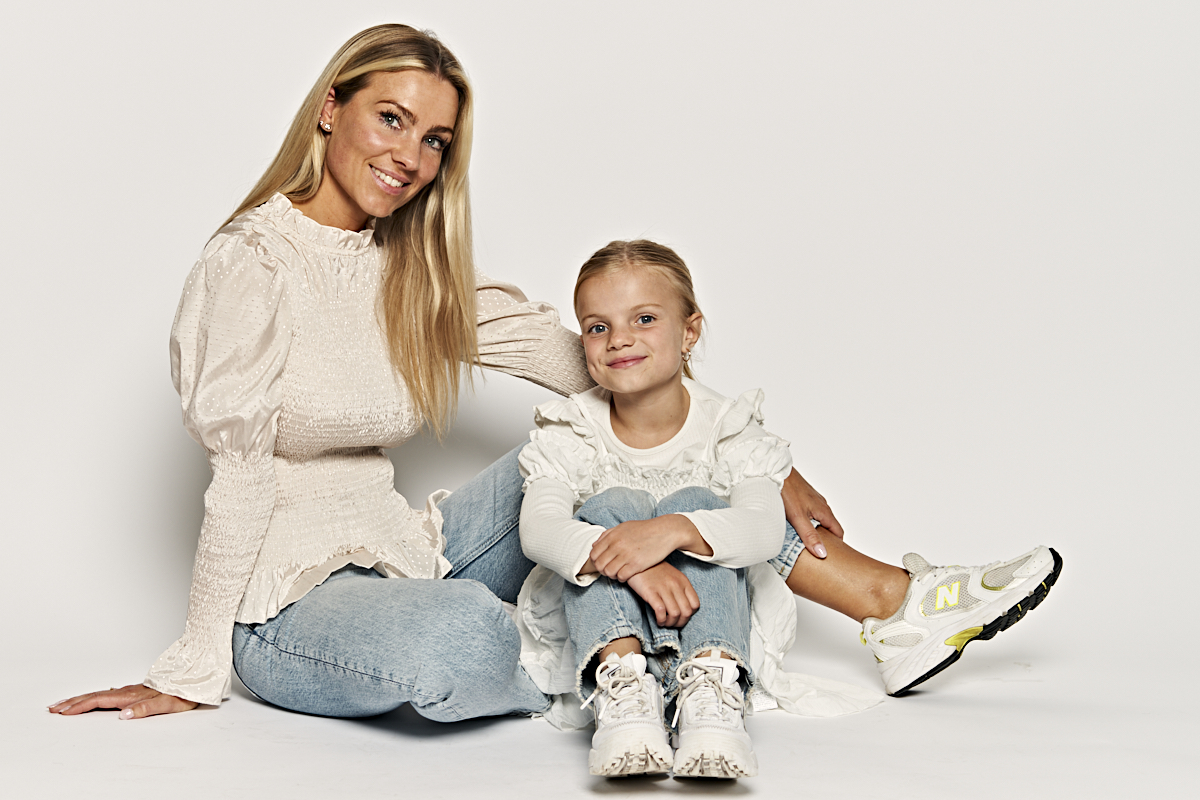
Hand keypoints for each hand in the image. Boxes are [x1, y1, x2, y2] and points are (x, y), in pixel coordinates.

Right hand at [48, 684, 197, 719]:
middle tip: (53, 708)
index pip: (100, 701)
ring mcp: (130, 690)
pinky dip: (94, 696)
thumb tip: (123, 716)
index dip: (80, 706)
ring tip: (63, 703)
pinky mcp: (134, 691)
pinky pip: (108, 693)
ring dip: (79, 698)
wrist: (194, 677)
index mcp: (132, 695)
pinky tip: (90, 698)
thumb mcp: (167, 704)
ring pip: (99, 693)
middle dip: (72, 702)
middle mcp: (128, 691)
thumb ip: (145, 708)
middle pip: (94, 696)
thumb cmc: (183, 692)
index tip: (63, 711)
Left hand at [589, 515, 707, 581]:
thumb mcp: (624, 527)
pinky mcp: (637, 564)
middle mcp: (617, 545)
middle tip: (610, 570)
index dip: (596, 561)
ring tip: (618, 573)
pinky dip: (622, 578)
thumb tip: (595, 545)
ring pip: (609, 572)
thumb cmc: (645, 530)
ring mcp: (627, 555)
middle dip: (602, 570)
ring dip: (612, 575)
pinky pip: (621, 577)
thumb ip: (608, 535)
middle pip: (599, 565)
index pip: (593, 554)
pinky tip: (627, 574)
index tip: (603, 563)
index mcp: (613, 536)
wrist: (665, 531)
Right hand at [627, 562, 699, 626]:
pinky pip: (661, 612)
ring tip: (663, 622)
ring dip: (670, 623)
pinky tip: (657, 620)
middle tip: (671, 624)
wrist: (637, 560)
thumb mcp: (673, 576)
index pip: (695, 605)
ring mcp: (663, 588)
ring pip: (675, 614)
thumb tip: (683, 610)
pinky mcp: (650, 592)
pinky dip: (661, 620)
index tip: (680, 617)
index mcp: (683, 581)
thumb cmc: (654, 570)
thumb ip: (680, 589)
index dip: (689, 615)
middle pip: (686, 612)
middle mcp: (676, 585)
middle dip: (680, 623)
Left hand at [782, 468, 843, 558]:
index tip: (832, 556)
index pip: (838, 532)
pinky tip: (795, 526)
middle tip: (817, 552)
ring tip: (805, 542)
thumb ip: (809, 536)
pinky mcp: (803, 497)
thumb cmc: (787, 490)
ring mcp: (812, 500)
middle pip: (830, 526)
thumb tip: (822, 553)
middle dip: (826, 540)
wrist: (775, 471)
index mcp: (824, 511)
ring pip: (819, 519)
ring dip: (815, 530)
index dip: (838, 545)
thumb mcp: (798, 518)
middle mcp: (821, 505)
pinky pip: (810, 513)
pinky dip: (807, 522)